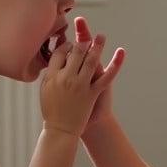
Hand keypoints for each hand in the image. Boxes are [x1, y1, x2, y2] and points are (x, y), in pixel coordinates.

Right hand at [40, 21, 123, 136]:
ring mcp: (80, 85)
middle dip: (82, 41)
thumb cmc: (52, 110)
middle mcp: (66, 78)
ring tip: (101, 36)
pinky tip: (121, 52)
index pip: (59, 53)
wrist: (62, 130)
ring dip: (97, 46)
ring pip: (90, 60)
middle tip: (86, 35)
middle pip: (76, 53)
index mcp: (52, 76)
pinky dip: (116, 63)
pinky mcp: (92, 92)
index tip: (69, 44)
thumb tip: (55, 58)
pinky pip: (107, 76)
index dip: (66, 45)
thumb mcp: (45, 90)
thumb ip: (50, 74)